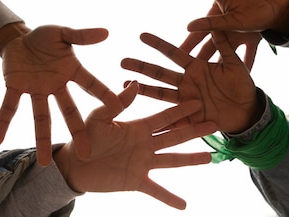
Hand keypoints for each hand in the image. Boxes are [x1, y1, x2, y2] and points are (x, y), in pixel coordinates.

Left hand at [0, 24, 121, 165]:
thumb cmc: (44, 37)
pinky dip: (2, 122)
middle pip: (68, 111)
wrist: (18, 37)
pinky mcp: (15, 87)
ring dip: (42, 139)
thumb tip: (106, 32)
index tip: (118, 107)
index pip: (91, 84)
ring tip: (44, 163)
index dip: (104, 94)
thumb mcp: (62, 33)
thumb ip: (82, 35)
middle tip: (86, 153)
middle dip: (77, 132)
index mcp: (70, 71)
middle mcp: (55, 86)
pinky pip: (9, 107)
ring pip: (41, 117)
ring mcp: (36, 89)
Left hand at [54, 82, 215, 209]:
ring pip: (172, 160)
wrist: (74, 164)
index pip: (164, 117)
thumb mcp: (99, 117)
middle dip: (194, 130)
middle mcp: (145, 144)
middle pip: (175, 136)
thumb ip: (116, 103)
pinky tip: (184, 205)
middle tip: (214, 124)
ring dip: (190, 159)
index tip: (197, 103)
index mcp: (137, 127)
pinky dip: (169, 198)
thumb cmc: (85, 137)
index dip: (180, 111)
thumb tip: (133, 83)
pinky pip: (156, 190)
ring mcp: (143, 163)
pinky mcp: (136, 181)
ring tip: (210, 157)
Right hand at [121, 31, 259, 133]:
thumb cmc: (243, 86)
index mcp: (196, 68)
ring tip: (126, 85)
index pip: (173, 53)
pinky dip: (160, 119)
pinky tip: (146, 121)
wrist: (249, 111)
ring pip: (160, 93)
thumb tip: (217, 24)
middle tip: (122, 61)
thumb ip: (224, 45)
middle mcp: (187, 82)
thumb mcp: (235, 64)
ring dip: (144, 90)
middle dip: (141, 67)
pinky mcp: (191, 116)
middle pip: (159, 73)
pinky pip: (173, 119)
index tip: (141, 35)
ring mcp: (186, 100)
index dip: (158, 44)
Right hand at [179, 7, 261, 69]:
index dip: (188, 45)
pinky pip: (252, 54)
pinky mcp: (255, 38)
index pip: (199, 36)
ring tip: (217, 82)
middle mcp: (225, 31)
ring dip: (222, 67)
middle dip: (201, 61)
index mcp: (217, 20)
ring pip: (229, 57)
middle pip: (210, 50)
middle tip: (190, 77)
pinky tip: (247, 76)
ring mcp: (239, 36)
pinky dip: (250, 63)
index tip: (177, 54)